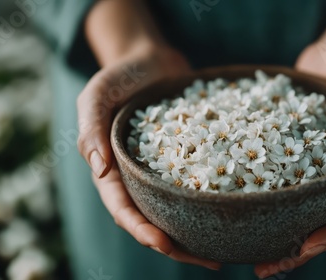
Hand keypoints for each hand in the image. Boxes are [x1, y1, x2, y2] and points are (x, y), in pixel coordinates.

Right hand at [76, 47, 220, 270]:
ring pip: (178, 210)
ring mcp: (163, 171)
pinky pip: (197, 185)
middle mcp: (139, 178)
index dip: (141, 229)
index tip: (163, 243)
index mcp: (113, 170)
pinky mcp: (187, 159)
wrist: (150, 61)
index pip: (124, 208)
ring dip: (197, 234)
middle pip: (154, 220)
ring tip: (224, 253)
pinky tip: (235, 212)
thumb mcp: (96, 95)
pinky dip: (210, 203)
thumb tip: (99, 171)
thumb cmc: (119, 76)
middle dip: (176, 245)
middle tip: (208, 260)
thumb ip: (91, 129)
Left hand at [255, 43, 325, 277]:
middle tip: (265, 268)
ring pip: (296, 210)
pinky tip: (236, 207)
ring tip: (245, 253)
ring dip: (274, 234)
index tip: (306, 245)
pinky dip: (261, 199)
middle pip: (321, 223)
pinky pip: (276, 180)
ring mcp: (314, 166)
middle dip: (297, 250)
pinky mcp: (291, 151)